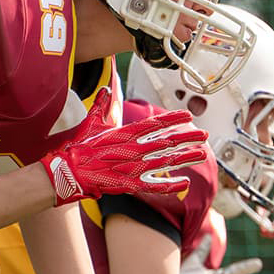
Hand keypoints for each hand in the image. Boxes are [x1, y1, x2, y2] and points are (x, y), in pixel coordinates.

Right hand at [42, 91, 210, 206]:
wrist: (68, 171)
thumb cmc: (79, 148)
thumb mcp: (91, 123)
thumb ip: (101, 106)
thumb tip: (104, 88)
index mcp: (125, 133)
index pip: (155, 123)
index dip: (174, 119)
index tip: (189, 115)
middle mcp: (133, 148)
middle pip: (167, 141)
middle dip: (187, 138)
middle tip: (205, 135)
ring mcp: (133, 167)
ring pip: (166, 161)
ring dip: (185, 158)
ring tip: (202, 154)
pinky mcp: (130, 184)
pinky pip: (155, 185)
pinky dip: (170, 185)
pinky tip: (185, 183)